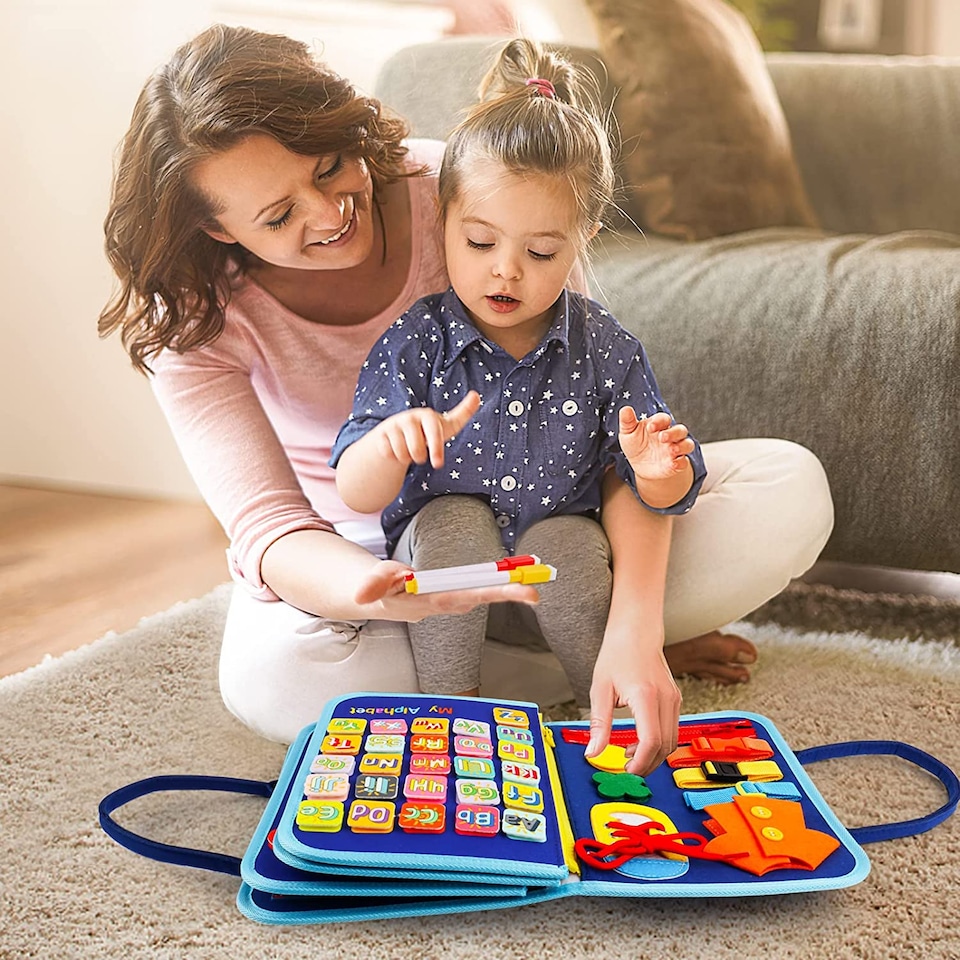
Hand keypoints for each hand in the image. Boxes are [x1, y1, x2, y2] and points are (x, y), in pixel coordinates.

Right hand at [354, 559, 539, 619]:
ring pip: (480, 594)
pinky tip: (515, 577)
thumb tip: (371, 591)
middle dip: (506, 595)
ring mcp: (449, 600)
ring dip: (505, 590)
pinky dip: (495, 583)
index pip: (463, 598)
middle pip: (479, 598)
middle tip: (536, 593)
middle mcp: (445, 605)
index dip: (486, 595)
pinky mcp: (451, 593)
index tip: (509, 593)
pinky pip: (477, 587)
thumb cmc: (378, 590)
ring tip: (532, 583)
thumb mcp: (373, 583)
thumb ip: (375, 583)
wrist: (375, 599)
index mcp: (430, 602)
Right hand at [374, 391, 479, 469]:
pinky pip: (388, 453)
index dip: (436, 449)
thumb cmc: (427, 430)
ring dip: (406, 458)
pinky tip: (396, 449)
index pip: (433, 433)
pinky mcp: (380, 434)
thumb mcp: (446, 424)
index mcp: (426, 415)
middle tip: (420, 453)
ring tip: (408, 449)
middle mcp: (408, 417)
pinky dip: (393, 456)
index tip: (438, 465)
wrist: (399, 434)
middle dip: (419, 457)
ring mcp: (393, 425)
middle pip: (416, 450)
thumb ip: (463, 412)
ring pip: (401, 453)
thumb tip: (477, 395)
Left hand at [584, 620, 680, 776]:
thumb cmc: (618, 653)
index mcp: (646, 696)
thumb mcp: (600, 688)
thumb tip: (592, 751)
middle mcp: (666, 699)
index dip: (640, 761)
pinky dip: (659, 741)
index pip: (651, 740)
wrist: (636, 631)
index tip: (627, 770)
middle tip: (626, 768)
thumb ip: (598, 723)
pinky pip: (672, 729)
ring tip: (629, 754)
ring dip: (654, 754)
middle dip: (647, 763)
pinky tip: (639, 740)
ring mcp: (674, 699)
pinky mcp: (675, 698)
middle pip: (665, 746)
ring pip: (672, 740)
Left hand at [618, 408, 693, 480]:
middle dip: (673, 433)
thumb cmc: (635, 444)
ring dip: (682, 446)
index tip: (650, 427)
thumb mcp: (628, 433)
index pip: (664, 419)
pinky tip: (673, 464)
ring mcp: (675, 450)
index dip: (659, 421)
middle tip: (662, 437)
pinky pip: (684, 462)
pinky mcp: (677, 464)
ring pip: (687, 444)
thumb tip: (625, 409)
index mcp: (659, 425)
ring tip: (672, 450)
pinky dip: (681, 463)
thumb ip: (627, 421)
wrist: (639, 466)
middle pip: (680, 430)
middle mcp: (670, 436)